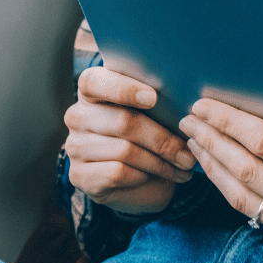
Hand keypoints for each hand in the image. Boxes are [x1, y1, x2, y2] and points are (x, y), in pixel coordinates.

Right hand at [61, 66, 196, 215]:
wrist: (136, 180)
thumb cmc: (147, 136)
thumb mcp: (152, 114)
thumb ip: (158, 101)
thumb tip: (187, 102)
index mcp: (91, 91)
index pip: (94, 82)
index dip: (123, 88)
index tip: (153, 98)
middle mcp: (77, 116)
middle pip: (122, 122)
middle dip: (162, 139)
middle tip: (187, 153)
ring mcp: (75, 147)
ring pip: (125, 150)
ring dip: (160, 162)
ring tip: (182, 167)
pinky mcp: (80, 175)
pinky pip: (118, 173)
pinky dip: (144, 176)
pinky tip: (157, 177)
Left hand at [180, 94, 262, 262]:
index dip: (228, 122)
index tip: (204, 106)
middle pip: (243, 170)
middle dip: (210, 142)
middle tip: (187, 121)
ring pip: (242, 199)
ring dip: (213, 170)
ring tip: (195, 145)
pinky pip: (257, 220)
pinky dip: (237, 195)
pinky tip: (222, 174)